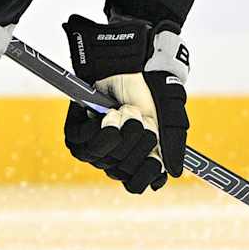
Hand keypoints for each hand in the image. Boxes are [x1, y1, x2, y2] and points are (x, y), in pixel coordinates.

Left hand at [60, 14, 189, 193]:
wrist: (126, 64)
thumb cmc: (148, 90)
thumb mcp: (168, 118)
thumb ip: (172, 145)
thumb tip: (171, 174)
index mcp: (136, 158)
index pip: (136, 185)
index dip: (145, 174)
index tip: (154, 159)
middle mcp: (114, 157)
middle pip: (123, 172)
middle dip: (139, 141)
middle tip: (141, 118)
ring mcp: (94, 148)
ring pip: (107, 159)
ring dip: (124, 131)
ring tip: (126, 111)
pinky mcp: (76, 136)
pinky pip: (88, 145)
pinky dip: (105, 126)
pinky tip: (109, 112)